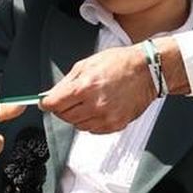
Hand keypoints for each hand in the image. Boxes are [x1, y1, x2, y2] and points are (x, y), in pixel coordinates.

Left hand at [40, 46, 156, 132]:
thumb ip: (66, 82)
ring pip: (77, 125)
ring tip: (86, 101)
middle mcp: (94, 105)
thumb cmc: (119, 63)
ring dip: (76, 115)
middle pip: (64, 116)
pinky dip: (90, 121)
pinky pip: (92, 129)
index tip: (45, 103)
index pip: (54, 104)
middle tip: (68, 99)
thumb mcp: (87, 64)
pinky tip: (97, 108)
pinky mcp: (115, 125)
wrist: (147, 71)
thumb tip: (51, 95)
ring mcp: (105, 117)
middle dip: (62, 108)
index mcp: (84, 87)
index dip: (47, 103)